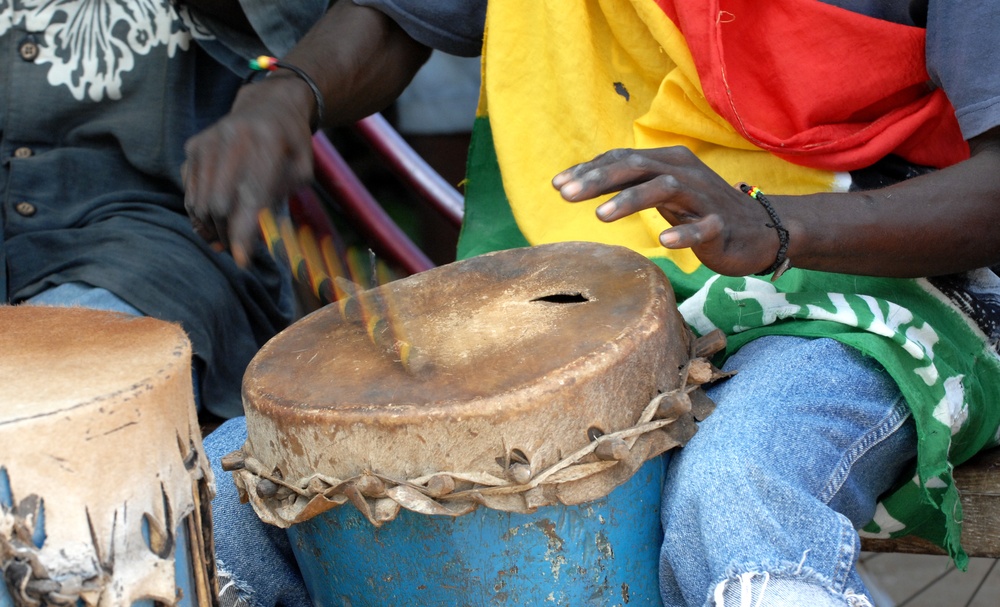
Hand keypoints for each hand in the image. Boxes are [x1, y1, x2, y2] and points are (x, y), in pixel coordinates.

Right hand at [183, 74, 314, 265]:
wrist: (269, 105)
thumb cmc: (291, 144)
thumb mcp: (302, 169)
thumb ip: (284, 199)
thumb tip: (261, 237)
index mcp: (267, 142)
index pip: (250, 196)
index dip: (243, 233)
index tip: (242, 261)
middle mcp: (232, 138)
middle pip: (218, 205)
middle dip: (227, 235)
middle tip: (239, 250)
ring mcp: (207, 141)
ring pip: (199, 202)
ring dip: (211, 229)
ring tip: (226, 240)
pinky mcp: (193, 147)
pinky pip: (189, 192)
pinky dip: (200, 214)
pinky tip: (215, 222)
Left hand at [552, 147, 780, 276]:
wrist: (759, 232)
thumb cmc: (700, 211)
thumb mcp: (662, 192)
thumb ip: (628, 185)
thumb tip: (578, 183)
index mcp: (668, 162)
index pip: (622, 159)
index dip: (589, 170)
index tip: (557, 185)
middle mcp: (684, 173)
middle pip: (637, 167)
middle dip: (599, 180)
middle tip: (566, 196)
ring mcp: (704, 198)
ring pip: (665, 189)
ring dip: (631, 200)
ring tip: (601, 217)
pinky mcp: (722, 225)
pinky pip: (703, 227)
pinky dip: (683, 231)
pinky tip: (663, 240)